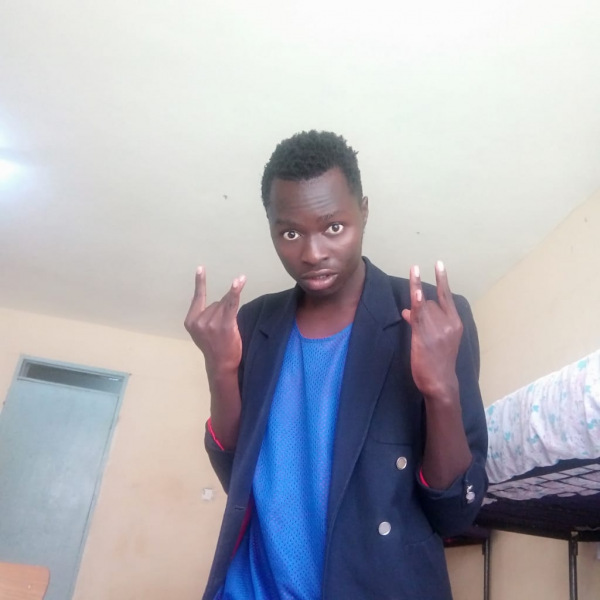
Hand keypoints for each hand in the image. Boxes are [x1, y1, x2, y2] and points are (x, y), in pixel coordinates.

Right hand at [184, 267, 245, 373]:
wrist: (222, 365)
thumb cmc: (215, 348)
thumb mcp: (202, 332)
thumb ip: (205, 317)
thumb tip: (220, 302)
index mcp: (190, 322)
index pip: (198, 298)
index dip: (200, 283)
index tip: (200, 268)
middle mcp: (199, 321)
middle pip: (216, 303)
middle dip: (222, 312)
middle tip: (223, 331)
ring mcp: (211, 323)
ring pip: (224, 305)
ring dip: (229, 314)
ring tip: (227, 332)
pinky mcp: (225, 324)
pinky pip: (231, 303)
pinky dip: (236, 291)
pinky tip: (240, 280)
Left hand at [401, 261, 462, 400]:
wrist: (440, 382)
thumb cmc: (436, 363)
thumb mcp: (434, 340)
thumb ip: (422, 323)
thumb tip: (407, 310)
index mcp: (456, 324)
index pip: (447, 296)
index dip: (442, 279)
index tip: (438, 263)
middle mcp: (449, 323)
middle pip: (431, 302)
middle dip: (422, 310)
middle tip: (421, 327)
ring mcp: (437, 328)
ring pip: (422, 306)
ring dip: (416, 308)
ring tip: (415, 305)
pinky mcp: (424, 334)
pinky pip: (418, 313)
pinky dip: (416, 301)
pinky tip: (415, 292)